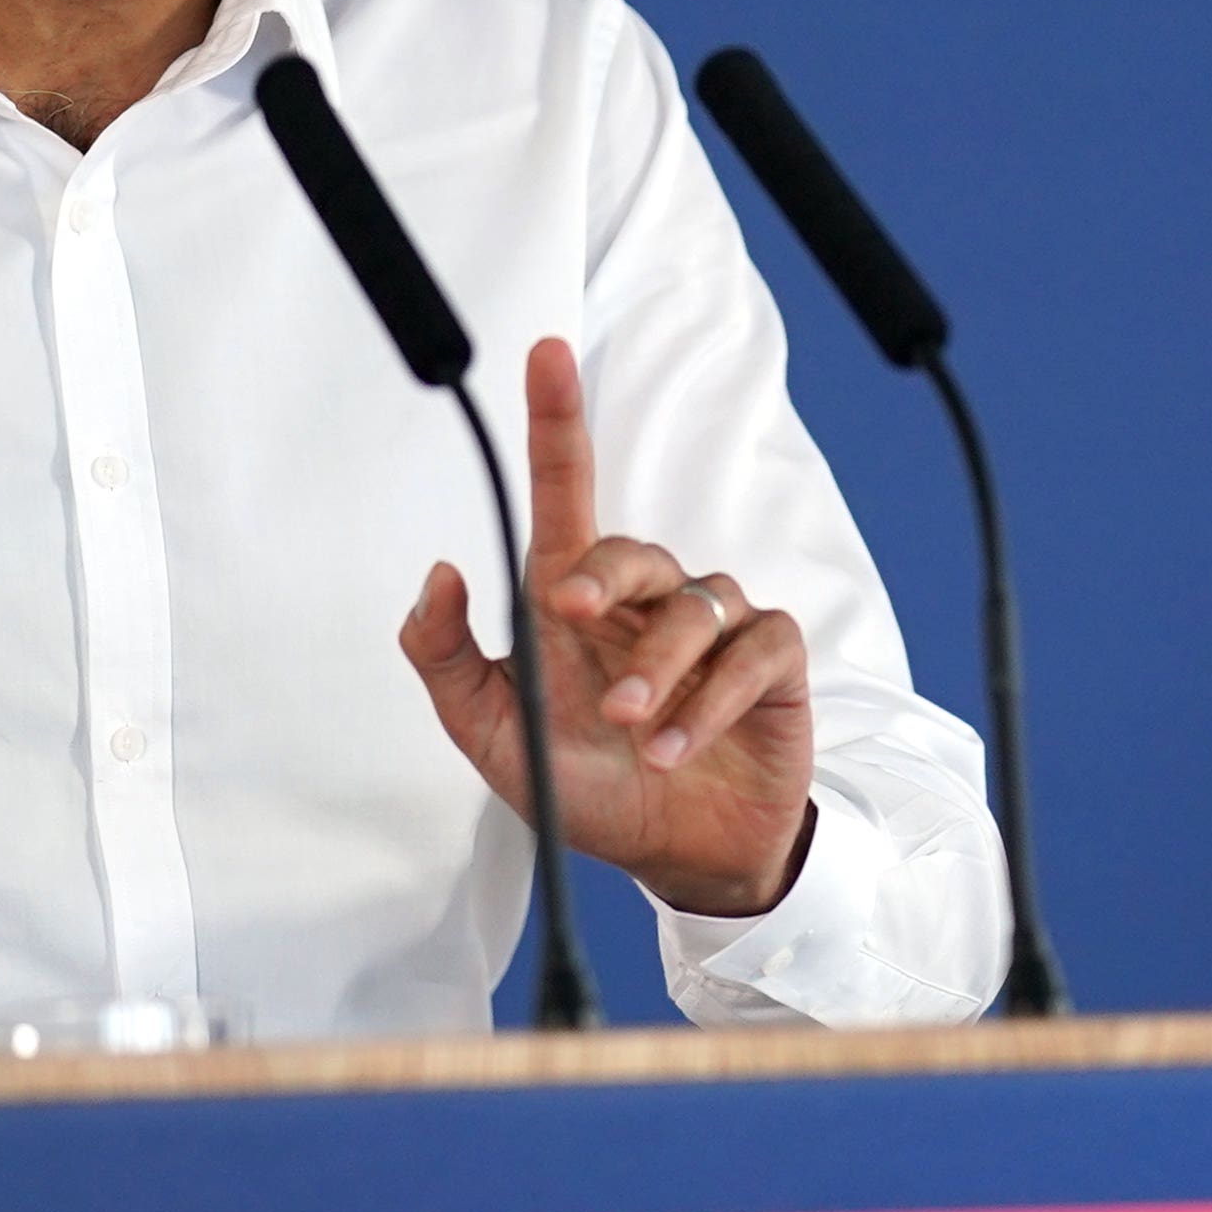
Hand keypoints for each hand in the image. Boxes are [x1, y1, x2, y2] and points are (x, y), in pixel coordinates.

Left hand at [401, 337, 817, 916]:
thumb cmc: (584, 786)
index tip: (546, 354)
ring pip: (694, 606)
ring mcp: (714, 628)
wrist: (676, 857)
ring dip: (657, 671)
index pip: (565, 494)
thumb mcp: (494, 735)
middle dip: (603, 577)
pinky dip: (712, 701)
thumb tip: (439, 572)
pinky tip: (678, 747)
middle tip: (571, 618)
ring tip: (634, 732)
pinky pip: (753, 649)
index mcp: (575, 603)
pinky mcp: (772, 664)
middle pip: (632, 549)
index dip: (556, 423)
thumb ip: (448, 660)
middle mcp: (645, 602)